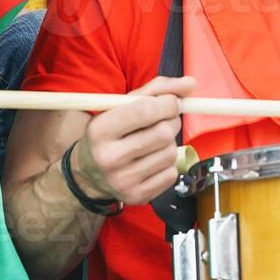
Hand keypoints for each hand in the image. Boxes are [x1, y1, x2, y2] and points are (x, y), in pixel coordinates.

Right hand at [71, 76, 193, 204]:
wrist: (89, 174)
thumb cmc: (110, 133)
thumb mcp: (121, 105)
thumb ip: (156, 89)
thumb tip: (190, 83)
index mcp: (101, 129)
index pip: (146, 110)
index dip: (168, 103)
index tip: (172, 102)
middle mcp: (109, 157)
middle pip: (163, 133)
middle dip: (171, 122)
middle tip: (164, 120)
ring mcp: (123, 180)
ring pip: (170, 153)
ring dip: (169, 143)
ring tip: (154, 142)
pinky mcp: (137, 196)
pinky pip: (172, 173)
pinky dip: (168, 164)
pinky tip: (152, 160)